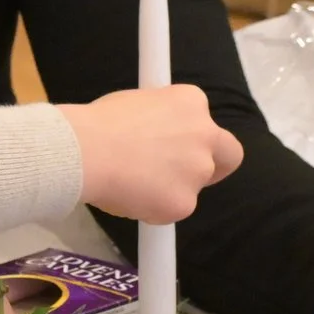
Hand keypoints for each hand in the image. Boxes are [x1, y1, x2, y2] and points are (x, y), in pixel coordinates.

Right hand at [61, 86, 243, 222]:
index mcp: (191, 102)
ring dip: (170, 189)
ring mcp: (197, 171)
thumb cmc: (99, 123)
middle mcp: (205, 134)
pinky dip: (152, 209)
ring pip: (191, 187)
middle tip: (183, 175)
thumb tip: (153, 137)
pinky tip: (127, 196)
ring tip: (131, 183)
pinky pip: (170, 210)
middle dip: (215, 167)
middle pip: (227, 156)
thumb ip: (159, 121)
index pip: (209, 124)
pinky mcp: (183, 203)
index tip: (180, 147)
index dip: (196, 139)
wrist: (86, 150)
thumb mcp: (136, 103)